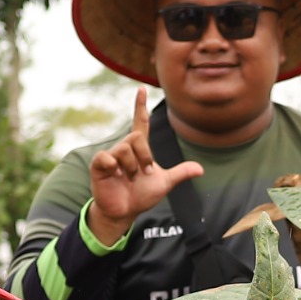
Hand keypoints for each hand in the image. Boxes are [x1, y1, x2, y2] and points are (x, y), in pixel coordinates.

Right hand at [86, 89, 204, 246]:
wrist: (125, 211)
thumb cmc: (141, 195)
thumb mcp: (165, 183)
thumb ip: (180, 173)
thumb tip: (201, 169)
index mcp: (138, 149)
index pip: (140, 122)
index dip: (140, 106)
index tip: (141, 89)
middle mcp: (124, 148)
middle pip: (135, 138)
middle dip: (144, 157)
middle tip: (143, 174)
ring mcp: (110, 156)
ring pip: (124, 149)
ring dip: (132, 167)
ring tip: (130, 179)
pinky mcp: (99, 166)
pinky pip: (106, 157)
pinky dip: (114, 167)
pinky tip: (116, 176)